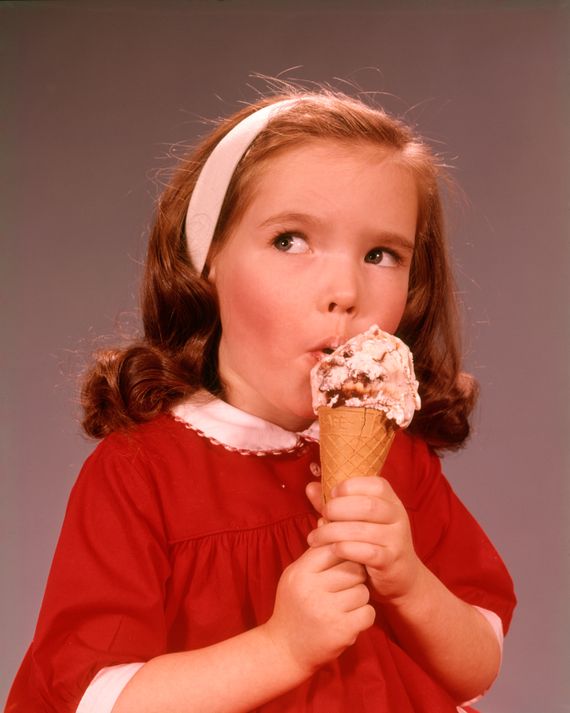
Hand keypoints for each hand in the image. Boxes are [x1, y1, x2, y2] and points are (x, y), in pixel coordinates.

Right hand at [262, 545, 374, 675]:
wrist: (285, 650)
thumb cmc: (294, 606)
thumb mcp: (296, 575)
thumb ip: (315, 552)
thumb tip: (329, 518)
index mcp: (300, 573)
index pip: (334, 547)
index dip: (345, 552)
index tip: (345, 561)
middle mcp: (312, 590)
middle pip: (353, 568)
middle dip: (355, 575)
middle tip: (347, 584)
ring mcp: (327, 612)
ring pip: (363, 591)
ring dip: (359, 597)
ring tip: (345, 603)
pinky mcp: (342, 631)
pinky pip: (368, 613)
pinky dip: (363, 616)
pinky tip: (350, 618)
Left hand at [306, 477, 422, 603]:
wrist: (401, 576)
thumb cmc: (374, 542)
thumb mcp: (359, 520)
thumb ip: (336, 504)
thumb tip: (310, 487)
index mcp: (391, 501)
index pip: (376, 484)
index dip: (350, 486)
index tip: (331, 495)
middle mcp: (398, 517)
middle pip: (368, 505)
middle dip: (338, 508)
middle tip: (322, 514)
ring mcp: (397, 539)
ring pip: (363, 530)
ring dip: (333, 532)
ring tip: (315, 537)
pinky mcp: (392, 561)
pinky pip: (367, 552)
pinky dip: (346, 549)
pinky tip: (332, 550)